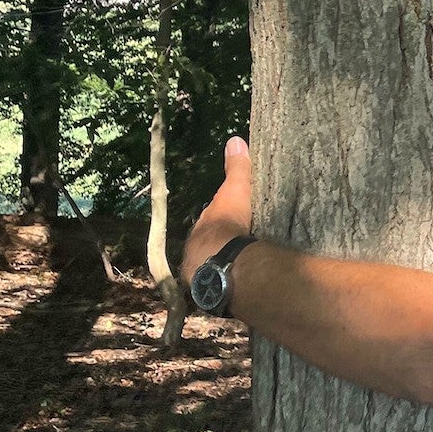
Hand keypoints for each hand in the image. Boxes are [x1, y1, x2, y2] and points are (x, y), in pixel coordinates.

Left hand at [183, 136, 253, 279]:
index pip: (210, 219)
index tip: (231, 217)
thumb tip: (235, 140)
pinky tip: (236, 281)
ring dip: (220, 263)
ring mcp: (199, 271)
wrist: (221, 263)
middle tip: (236, 241)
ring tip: (238, 264)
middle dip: (218, 242)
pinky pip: (218, 282)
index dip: (220, 217)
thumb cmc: (226, 224)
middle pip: (208, 242)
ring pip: (210, 263)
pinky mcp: (208, 291)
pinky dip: (226, 279)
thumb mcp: (235, 191)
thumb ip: (236, 169)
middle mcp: (195, 248)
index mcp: (202, 226)